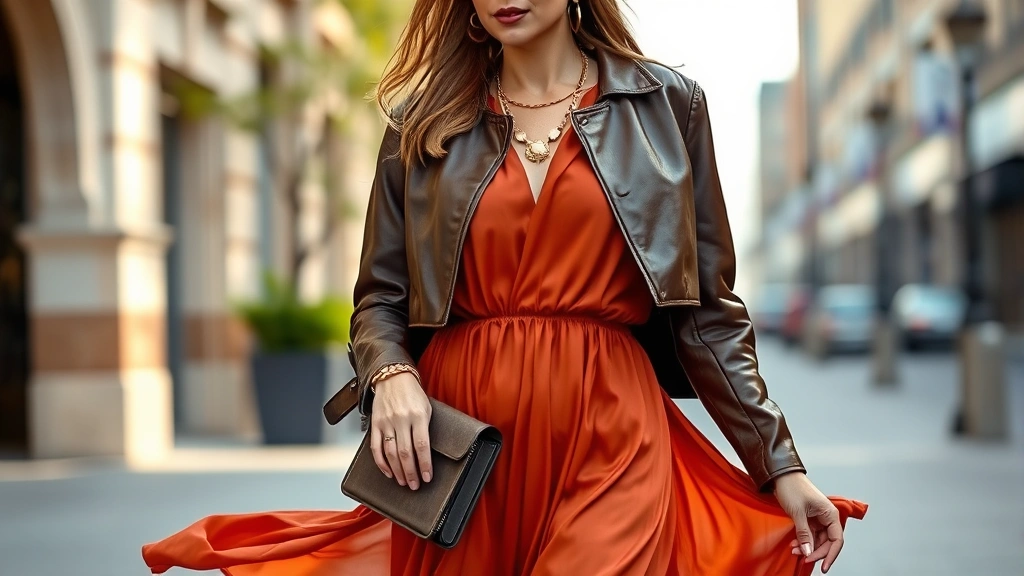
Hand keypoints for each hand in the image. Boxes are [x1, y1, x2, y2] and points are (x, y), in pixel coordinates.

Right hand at [370, 371, 432, 489]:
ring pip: (390, 453)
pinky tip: (388, 472)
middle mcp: (401, 419)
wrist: (393, 378)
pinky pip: (376, 447)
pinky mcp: (375, 424)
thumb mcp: (427, 408)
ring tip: (403, 482)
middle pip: (406, 452)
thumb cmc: (414, 395)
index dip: (425, 464)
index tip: (427, 477)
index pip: (422, 445)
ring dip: (397, 471)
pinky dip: (381, 463)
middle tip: (415, 485)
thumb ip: (426, 429)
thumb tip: (427, 455)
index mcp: (418, 415)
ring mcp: (386, 422)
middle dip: (411, 473)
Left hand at [774, 471, 843, 572]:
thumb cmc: (792, 487)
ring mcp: (818, 518)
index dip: (831, 555)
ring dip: (807, 547)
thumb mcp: (798, 513)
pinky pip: (810, 534)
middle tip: (803, 557)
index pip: (837, 540)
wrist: (780, 475)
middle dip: (815, 551)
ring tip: (794, 550)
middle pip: (827, 542)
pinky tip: (794, 545)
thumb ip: (804, 534)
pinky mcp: (809, 518)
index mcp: (830, 514)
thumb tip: (809, 551)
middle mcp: (826, 517)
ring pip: (817, 539)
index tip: (823, 566)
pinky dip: (803, 541)